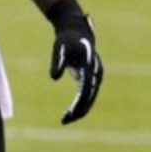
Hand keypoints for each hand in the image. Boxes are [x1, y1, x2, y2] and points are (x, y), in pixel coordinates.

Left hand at [46, 0, 103, 124]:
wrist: (75, 31)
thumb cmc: (66, 39)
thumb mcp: (59, 48)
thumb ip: (57, 62)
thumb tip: (54, 78)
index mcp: (91, 65)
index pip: (87, 88)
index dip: (80, 102)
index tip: (70, 113)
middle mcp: (97, 72)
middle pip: (90, 96)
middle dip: (79, 110)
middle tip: (65, 120)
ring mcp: (95, 75)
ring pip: (90, 97)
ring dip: (79, 110)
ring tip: (65, 120)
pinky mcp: (91, 78)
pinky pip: (87, 94)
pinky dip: (79, 104)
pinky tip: (69, 114)